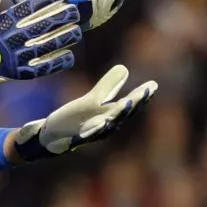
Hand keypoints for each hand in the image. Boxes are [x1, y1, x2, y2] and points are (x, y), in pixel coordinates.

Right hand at [0, 0, 81, 97]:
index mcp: (2, 22)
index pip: (27, 8)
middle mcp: (10, 39)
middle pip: (40, 26)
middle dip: (60, 18)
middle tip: (75, 11)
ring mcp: (15, 57)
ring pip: (44, 47)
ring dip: (62, 39)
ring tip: (77, 31)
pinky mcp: (18, 73)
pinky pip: (41, 68)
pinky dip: (56, 63)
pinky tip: (69, 57)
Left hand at [14, 65, 156, 161]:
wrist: (52, 136)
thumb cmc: (76, 118)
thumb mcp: (93, 100)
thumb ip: (108, 86)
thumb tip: (124, 68)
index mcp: (111, 116)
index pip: (130, 106)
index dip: (142, 97)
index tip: (153, 85)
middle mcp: (105, 127)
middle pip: (122, 115)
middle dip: (134, 104)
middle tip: (145, 92)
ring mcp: (90, 133)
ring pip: (108, 125)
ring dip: (118, 115)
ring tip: (126, 102)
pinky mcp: (74, 138)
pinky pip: (86, 135)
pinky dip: (94, 129)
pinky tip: (101, 121)